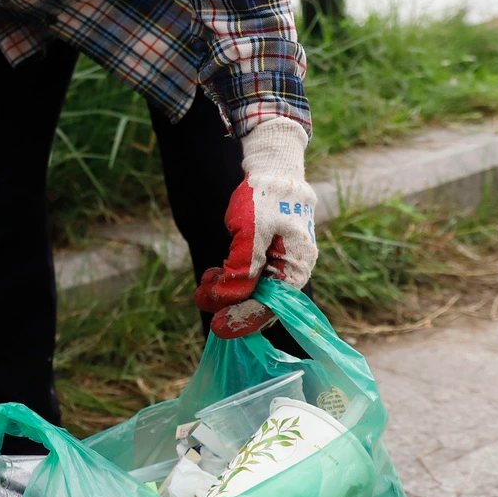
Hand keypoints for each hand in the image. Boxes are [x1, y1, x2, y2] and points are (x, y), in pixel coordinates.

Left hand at [195, 118, 316, 323]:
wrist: (273, 169)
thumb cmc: (264, 197)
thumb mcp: (249, 231)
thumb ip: (242, 267)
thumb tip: (229, 300)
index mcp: (296, 267)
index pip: (270, 306)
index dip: (242, 319)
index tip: (217, 327)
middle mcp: (293, 270)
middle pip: (262, 303)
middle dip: (230, 306)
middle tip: (201, 299)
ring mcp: (282, 264)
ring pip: (254, 292)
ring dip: (227, 293)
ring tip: (203, 286)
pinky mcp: (269, 258)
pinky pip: (251, 278)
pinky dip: (231, 279)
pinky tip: (212, 275)